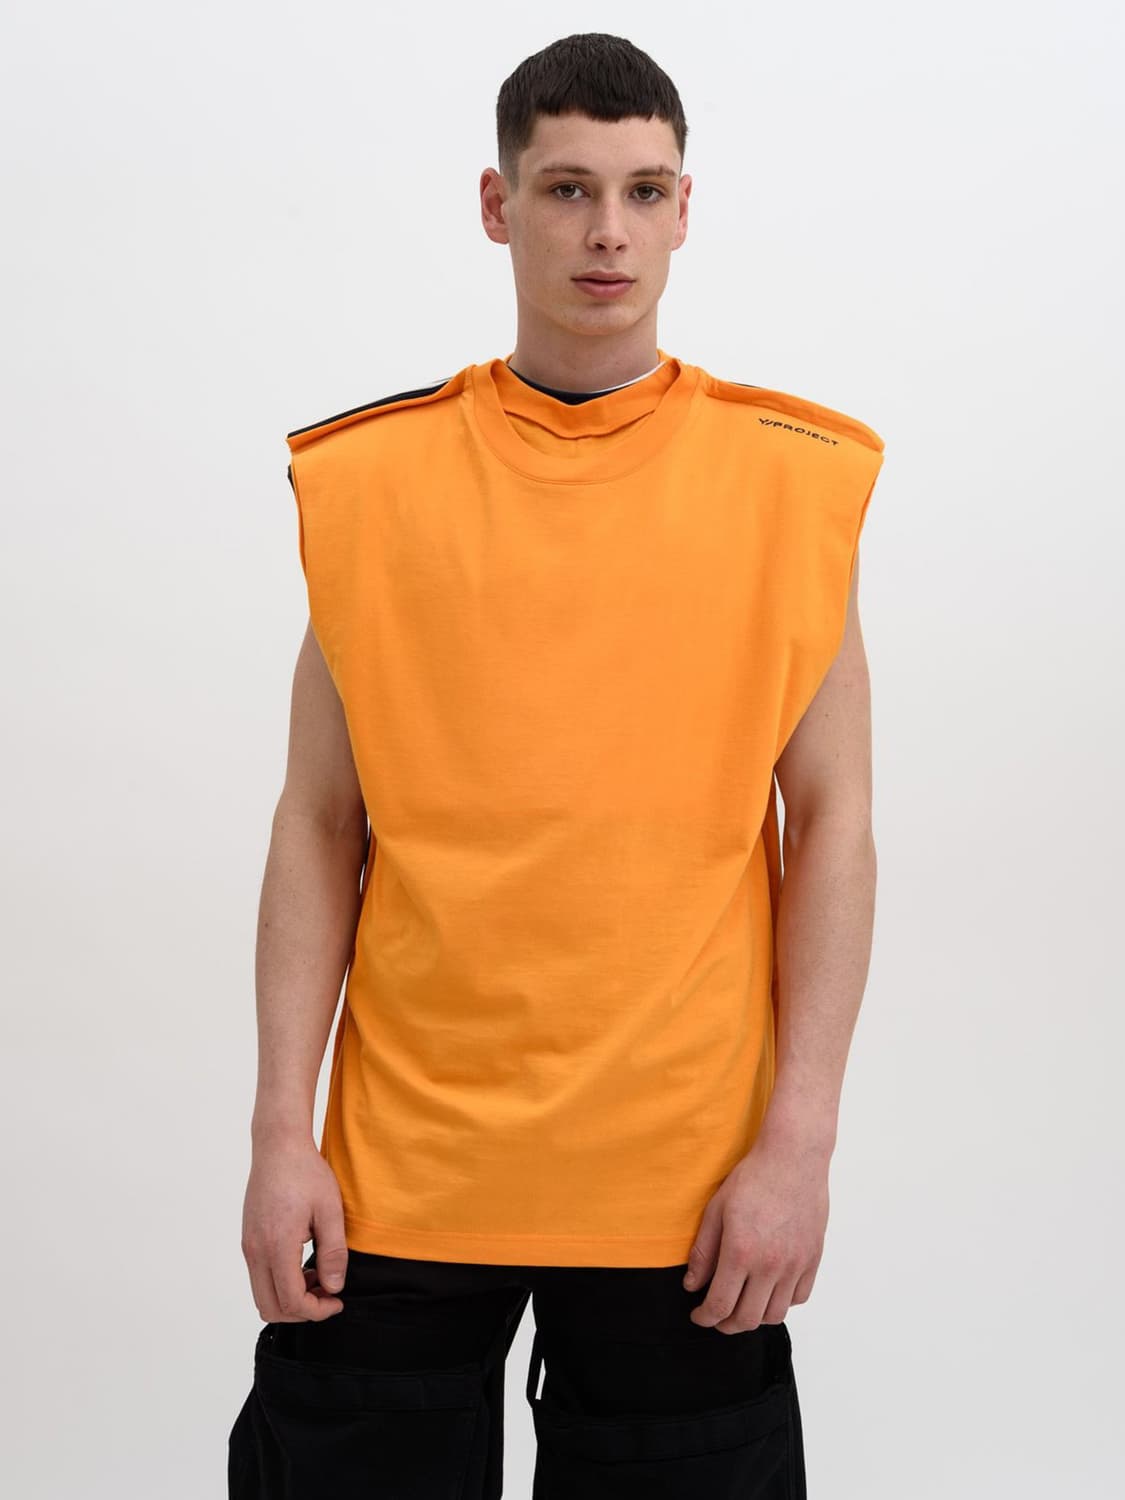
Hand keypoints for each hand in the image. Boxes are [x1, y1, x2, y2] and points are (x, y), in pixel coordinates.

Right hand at [240, 1135, 349, 1322]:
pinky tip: (304, 1264)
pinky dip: (280, 1282)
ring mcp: (249, 1246)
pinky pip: (260, 1276)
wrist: (278, 1146)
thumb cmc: (306, 1173)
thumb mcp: (330, 1210)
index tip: (338, 1301)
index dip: (316, 1311)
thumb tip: (334, 1288)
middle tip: (328, 1295)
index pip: (291, 1301)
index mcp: (277, 1245)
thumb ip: (333, 1252)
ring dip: (289, 1298)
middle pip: (270, 1307)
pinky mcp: (248, 1239)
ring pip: (262, 1295)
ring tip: (319, 1277)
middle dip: (301, 1312)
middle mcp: (256, 1251)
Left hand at [681, 1133, 829, 1331]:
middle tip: (716, 1317)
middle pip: (747, 1319)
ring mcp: (795, 1265)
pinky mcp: (812, 1259)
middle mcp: (770, 1265)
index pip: (720, 1305)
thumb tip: (692, 1285)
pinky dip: (782, 1302)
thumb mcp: (716, 1210)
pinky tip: (769, 1290)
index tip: (698, 1316)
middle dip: (726, 1325)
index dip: (705, 1318)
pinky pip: (798, 1297)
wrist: (794, 1159)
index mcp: (741, 1253)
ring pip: (775, 1314)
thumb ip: (703, 1252)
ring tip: (742, 1304)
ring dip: (755, 1317)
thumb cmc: (753, 1179)